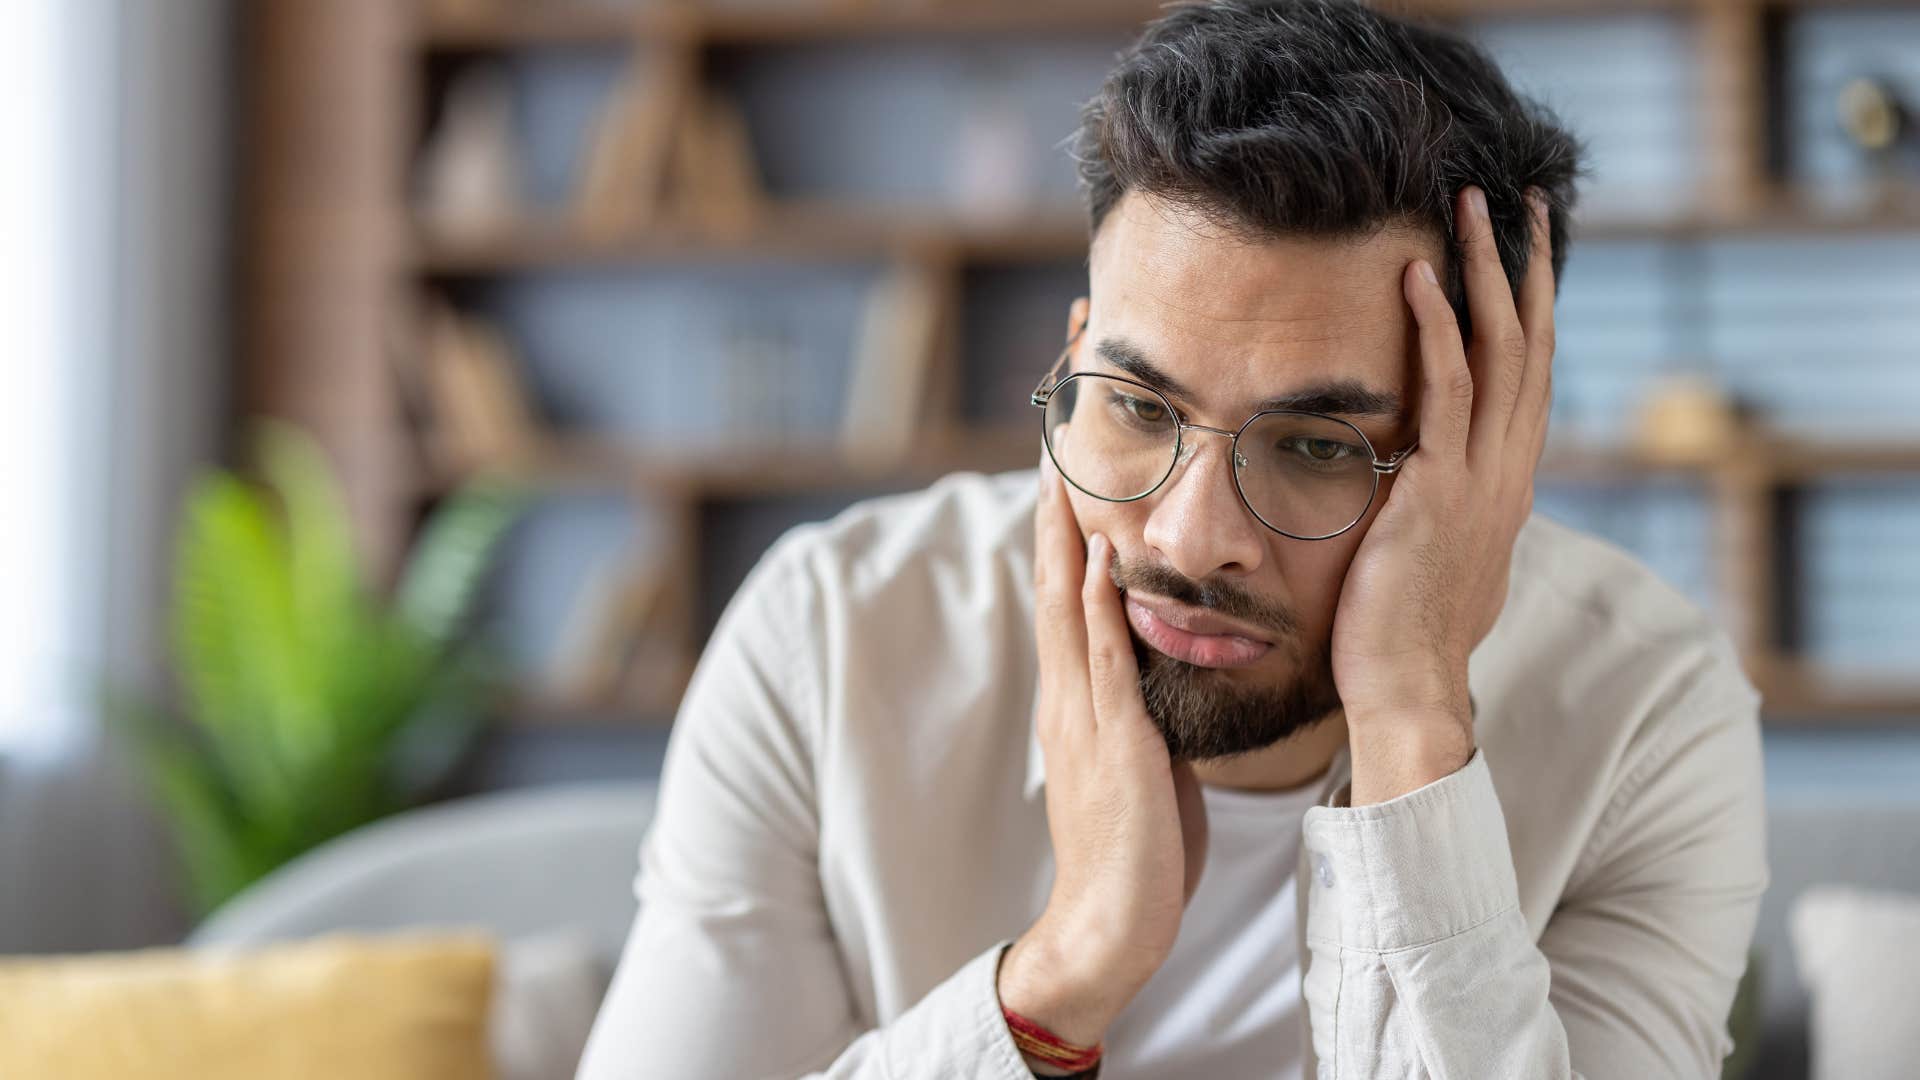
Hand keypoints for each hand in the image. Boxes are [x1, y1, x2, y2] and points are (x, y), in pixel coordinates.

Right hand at [997, 457, 1209, 1053]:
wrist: (1109, 927)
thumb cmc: (1135, 852)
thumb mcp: (1143, 763)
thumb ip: (1142, 712)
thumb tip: (1166, 673)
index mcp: (1075, 702)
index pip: (1061, 599)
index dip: (1060, 535)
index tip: (1064, 473)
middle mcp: (1067, 698)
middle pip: (1050, 585)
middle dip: (1050, 514)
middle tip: (1050, 442)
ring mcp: (1083, 717)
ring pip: (1064, 608)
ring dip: (1063, 537)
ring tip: (1062, 470)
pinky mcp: (1113, 742)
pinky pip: (1101, 661)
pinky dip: (1094, 606)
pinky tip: (1095, 559)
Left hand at [1330, 185, 1556, 804]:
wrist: (1409, 690)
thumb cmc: (1405, 635)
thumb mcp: (1435, 560)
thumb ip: (1437, 512)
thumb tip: (1419, 488)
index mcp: (1506, 485)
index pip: (1527, 375)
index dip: (1527, 306)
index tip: (1520, 250)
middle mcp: (1508, 472)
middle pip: (1530, 344)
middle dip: (1523, 264)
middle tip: (1515, 196)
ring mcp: (1481, 479)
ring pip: (1499, 351)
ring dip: (1483, 271)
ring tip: (1467, 205)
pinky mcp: (1441, 489)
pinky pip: (1447, 391)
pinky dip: (1437, 328)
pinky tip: (1420, 276)